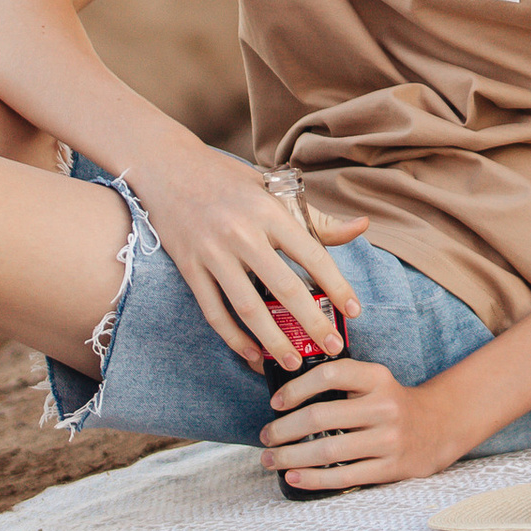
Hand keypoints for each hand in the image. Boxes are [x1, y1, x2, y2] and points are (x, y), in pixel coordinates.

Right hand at [125, 133, 366, 369]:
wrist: (169, 168)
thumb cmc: (228, 179)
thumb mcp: (274, 189)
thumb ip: (316, 217)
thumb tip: (362, 227)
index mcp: (269, 211)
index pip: (312, 254)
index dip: (337, 285)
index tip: (354, 310)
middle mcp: (242, 234)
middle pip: (283, 288)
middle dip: (312, 322)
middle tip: (333, 347)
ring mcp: (212, 254)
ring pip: (248, 307)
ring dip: (273, 340)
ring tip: (295, 363)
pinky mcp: (189, 268)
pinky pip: (214, 312)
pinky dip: (233, 338)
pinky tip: (252, 354)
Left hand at [261, 357, 470, 490]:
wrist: (440, 426)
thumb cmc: (392, 404)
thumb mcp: (375, 382)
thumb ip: (342, 383)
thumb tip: (286, 396)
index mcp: (378, 378)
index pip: (331, 373)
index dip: (297, 387)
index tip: (276, 402)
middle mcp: (385, 406)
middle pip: (320, 417)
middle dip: (283, 429)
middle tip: (266, 437)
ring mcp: (389, 439)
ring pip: (327, 450)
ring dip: (290, 456)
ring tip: (271, 459)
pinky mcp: (390, 468)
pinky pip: (343, 476)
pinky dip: (312, 478)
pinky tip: (293, 476)